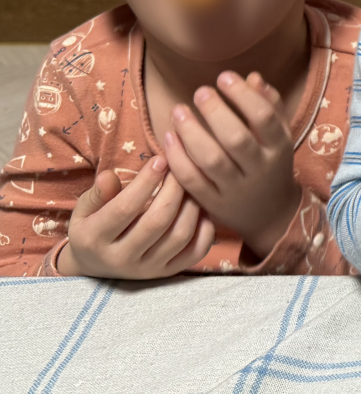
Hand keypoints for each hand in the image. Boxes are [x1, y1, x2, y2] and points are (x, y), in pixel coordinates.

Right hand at [57, 157, 214, 278]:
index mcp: (95, 239)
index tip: (160, 159)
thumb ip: (97, 194)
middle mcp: (122, 258)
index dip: (145, 182)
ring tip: (191, 183)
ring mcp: (147, 269)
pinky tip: (201, 208)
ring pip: (180, 235)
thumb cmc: (92, 228)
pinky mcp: (168, 273)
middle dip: (174, 189)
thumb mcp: (83, 210)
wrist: (96, 267)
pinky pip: (196, 251)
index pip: (124, 209)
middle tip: (180, 166)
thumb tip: (109, 176)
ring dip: (192, 205)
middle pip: (157, 221)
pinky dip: (205, 228)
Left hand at [162, 71, 300, 259]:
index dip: (244, 96)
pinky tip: (169, 136)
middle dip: (216, 113)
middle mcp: (259, 169)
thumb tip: (253, 77)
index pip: (264, 118)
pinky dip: (178, 158)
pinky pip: (192, 180)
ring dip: (192, 133)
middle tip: (200, 92)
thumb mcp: (278, 136)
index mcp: (279, 148)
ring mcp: (235, 189)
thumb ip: (269, 106)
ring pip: (211, 161)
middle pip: (237, 140)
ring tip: (178, 110)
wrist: (271, 214)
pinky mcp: (213, 203)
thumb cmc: (272, 164)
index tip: (224, 76)